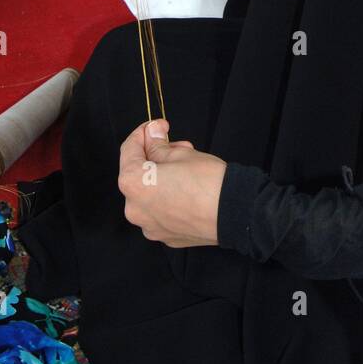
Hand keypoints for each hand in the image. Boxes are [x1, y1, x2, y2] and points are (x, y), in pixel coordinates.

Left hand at [118, 120, 225, 247]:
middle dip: (153, 157)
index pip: (128, 150)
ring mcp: (151, 226)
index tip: (157, 126)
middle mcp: (135, 210)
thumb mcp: (180, 152)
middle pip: (137, 175)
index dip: (144, 132)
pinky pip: (161, 212)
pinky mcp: (167, 237)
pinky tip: (186, 189)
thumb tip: (152, 134)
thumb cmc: (206, 181)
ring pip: (149, 195)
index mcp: (133, 184)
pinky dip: (168, 198)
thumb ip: (158, 144)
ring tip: (184, 167)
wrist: (233, 211)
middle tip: (173, 144)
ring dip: (160, 178)